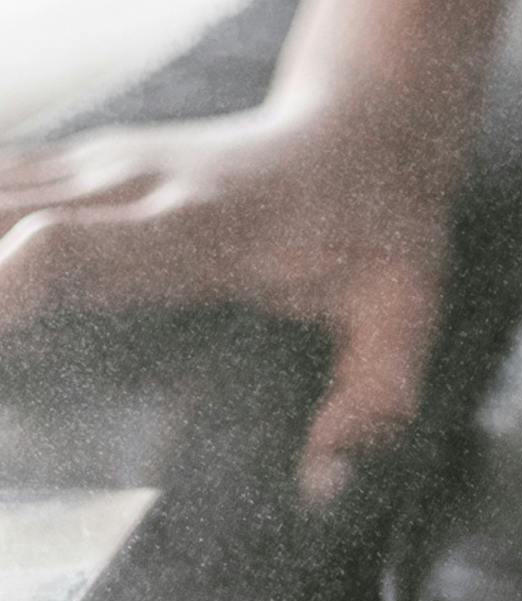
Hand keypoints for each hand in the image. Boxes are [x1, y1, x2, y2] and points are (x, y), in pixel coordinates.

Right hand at [0, 92, 457, 497]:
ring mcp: (92, 166)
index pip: (72, 249)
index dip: (0, 290)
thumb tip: (323, 483)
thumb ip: (374, 399)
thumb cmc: (378, 228)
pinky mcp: (74, 164)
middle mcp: (125, 186)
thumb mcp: (403, 312)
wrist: (369, 116)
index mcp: (192, 228)